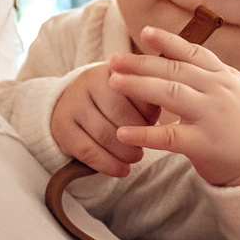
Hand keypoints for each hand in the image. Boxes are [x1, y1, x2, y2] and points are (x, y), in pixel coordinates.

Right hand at [48, 61, 149, 176]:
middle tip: (147, 147)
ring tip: (136, 158)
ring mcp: (72, 103)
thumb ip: (151, 95)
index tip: (157, 127)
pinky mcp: (61, 126)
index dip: (151, 114)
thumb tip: (178, 110)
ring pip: (105, 134)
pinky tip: (121, 171)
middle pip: (121, 113)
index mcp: (112, 69)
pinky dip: (107, 164)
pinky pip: (87, 150)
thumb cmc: (112, 101)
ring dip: (125, 152)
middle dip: (139, 135)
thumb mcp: (130, 90)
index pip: (139, 93)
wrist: (71, 106)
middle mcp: (88, 81)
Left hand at [106, 26, 239, 186]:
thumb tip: (173, 54)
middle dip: (142, 63)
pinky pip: (169, 137)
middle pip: (175, 70)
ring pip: (171, 94)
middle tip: (114, 60)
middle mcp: (218, 91)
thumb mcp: (231, 90)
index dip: (169, 41)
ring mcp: (211, 116)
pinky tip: (122, 133)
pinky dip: (144, 133)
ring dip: (138, 86)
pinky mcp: (204, 144)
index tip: (145, 32)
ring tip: (113, 83)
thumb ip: (206, 74)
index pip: (193, 52)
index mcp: (223, 76)